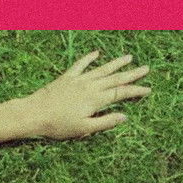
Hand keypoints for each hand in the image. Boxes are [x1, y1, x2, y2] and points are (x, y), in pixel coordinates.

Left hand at [20, 51, 150, 138]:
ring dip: (116, 63)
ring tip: (129, 57)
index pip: (121, 93)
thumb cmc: (59, 125)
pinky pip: (80, 65)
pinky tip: (97, 53)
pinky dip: (89, 58)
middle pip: (115, 78)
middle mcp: (89, 86)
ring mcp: (78, 80)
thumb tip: (124, 116)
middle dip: (132, 74)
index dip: (135, 91)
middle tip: (146, 68)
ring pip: (101, 69)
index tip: (148, 89)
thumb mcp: (84, 129)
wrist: (34, 114)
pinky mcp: (66, 78)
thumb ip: (105, 122)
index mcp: (96, 99)